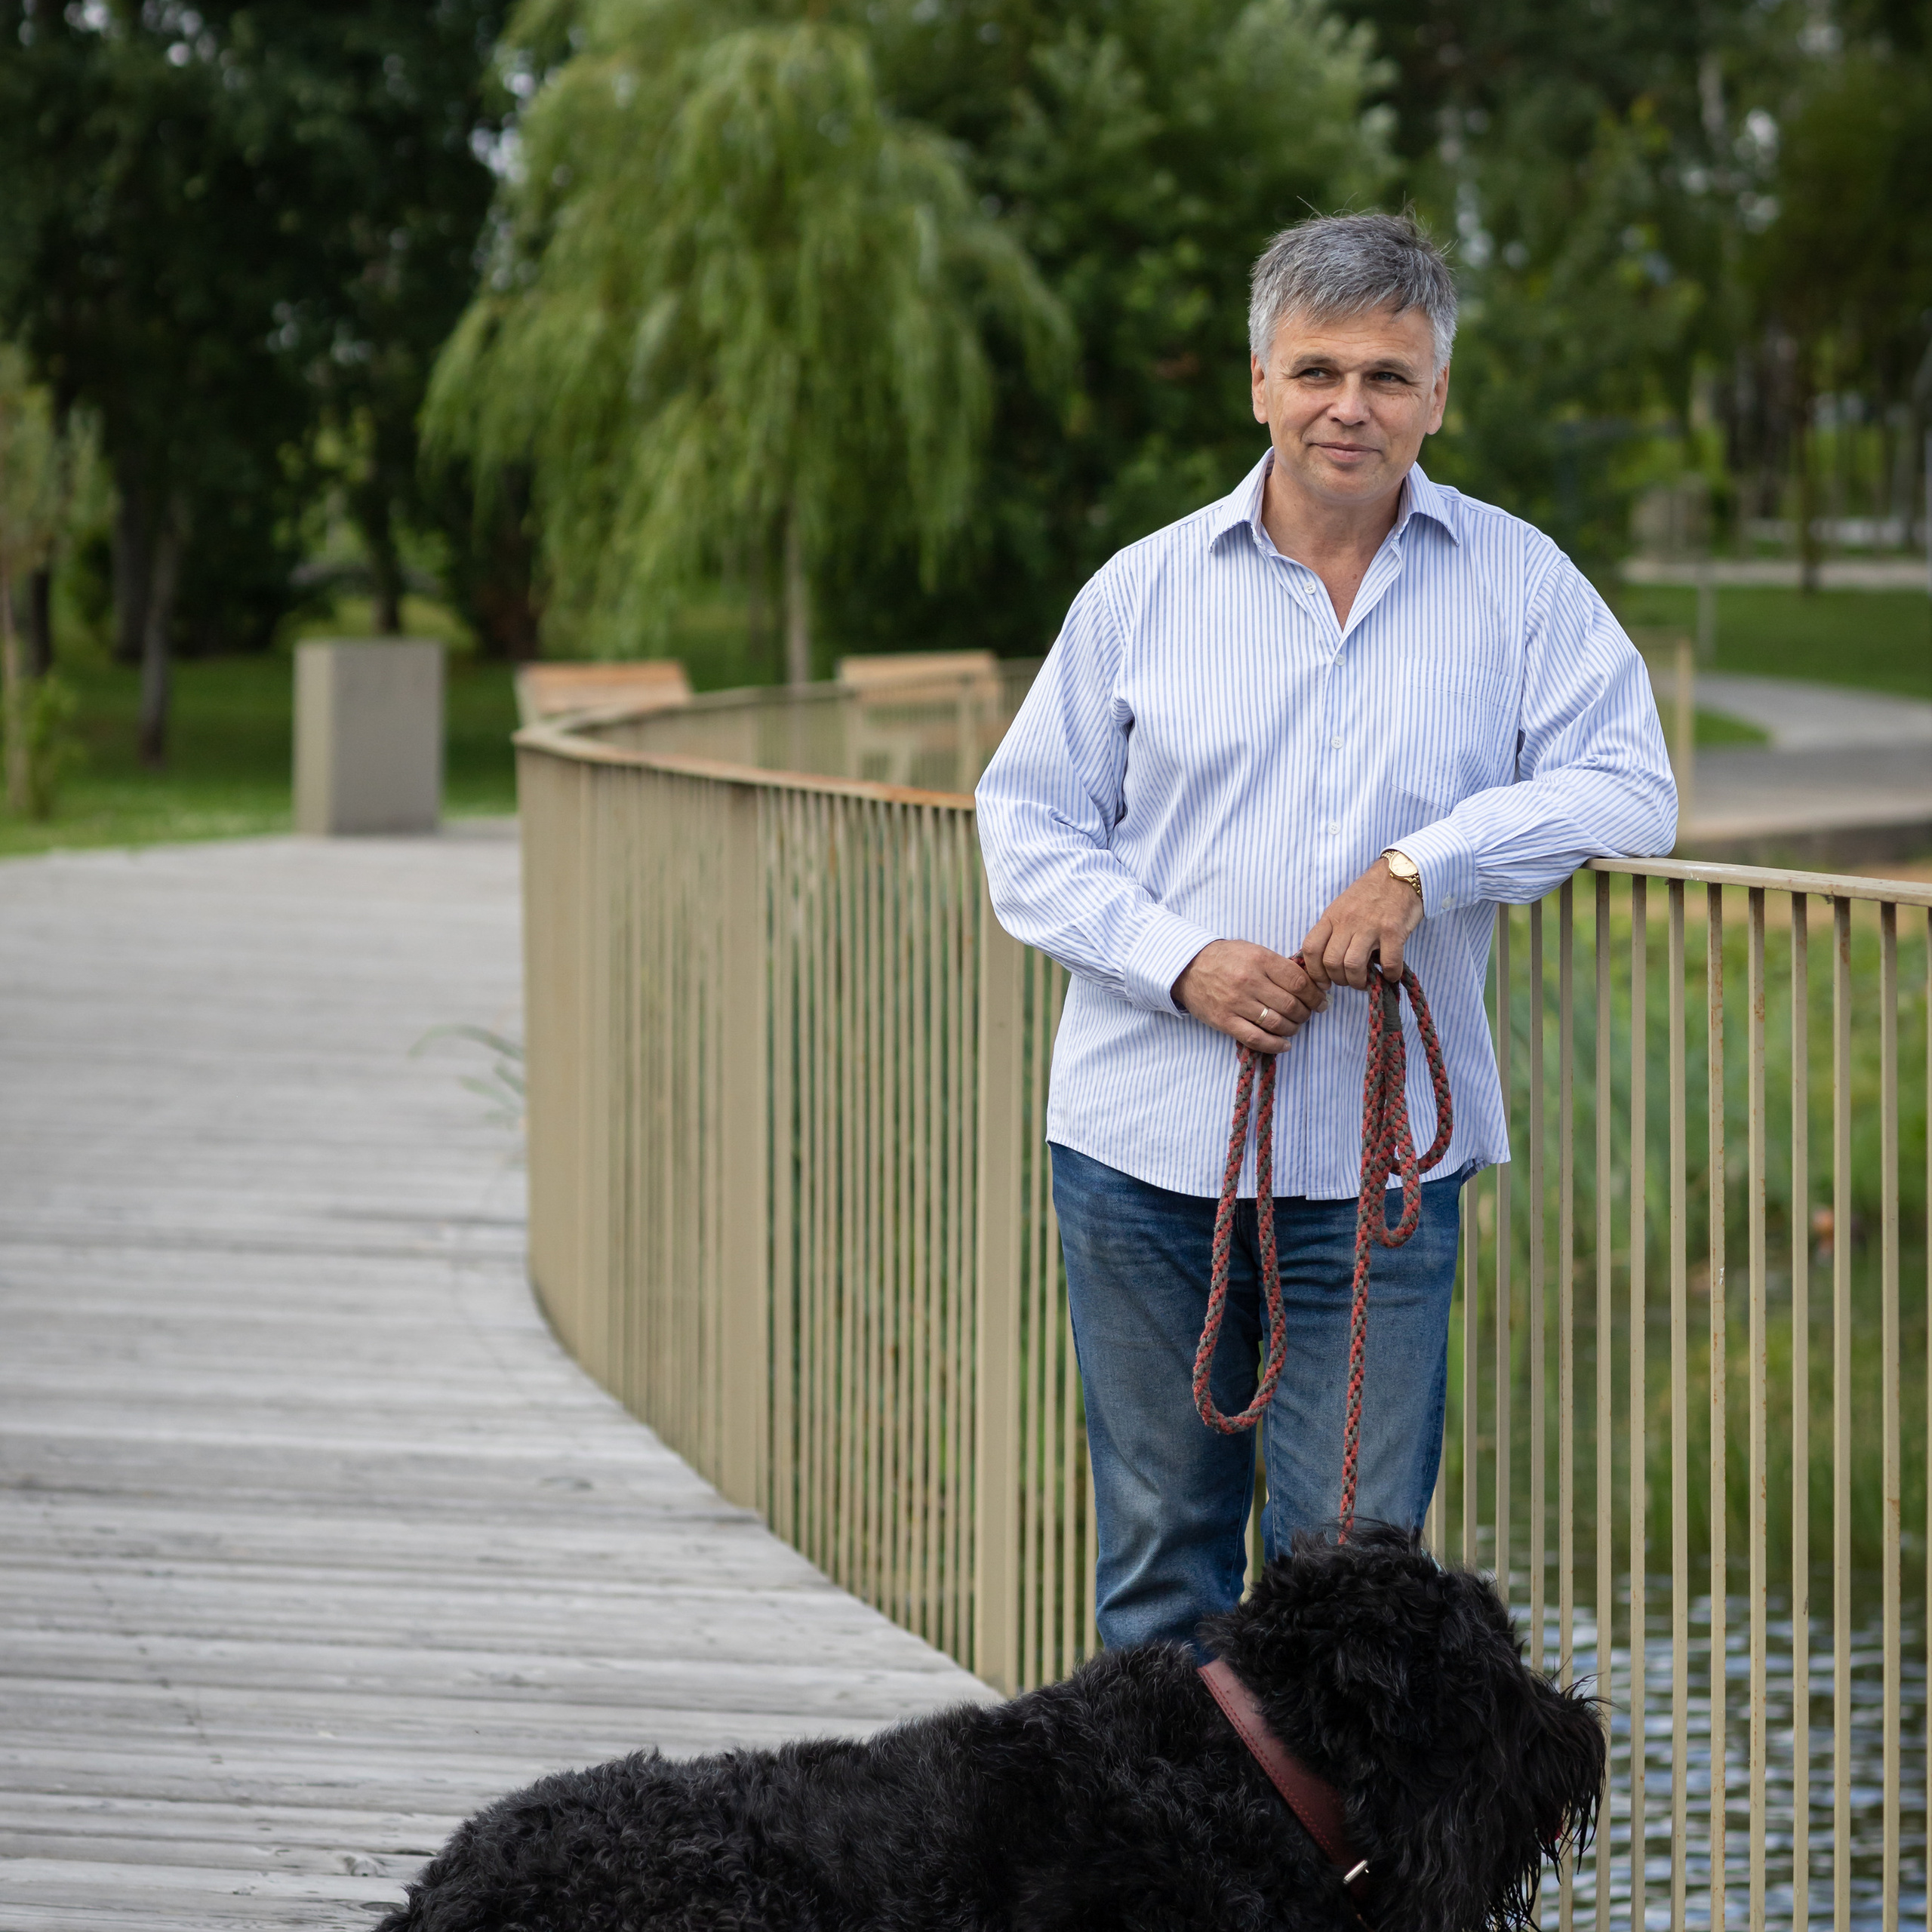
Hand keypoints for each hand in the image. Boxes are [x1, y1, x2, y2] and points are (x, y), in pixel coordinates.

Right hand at [1171, 940, 1325, 1053]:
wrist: (1188, 967)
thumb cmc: (1225, 957)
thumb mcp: (1254, 950)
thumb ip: (1279, 965)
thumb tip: (1309, 983)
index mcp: (1260, 960)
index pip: (1299, 982)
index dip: (1315, 995)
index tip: (1321, 1001)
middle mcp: (1249, 981)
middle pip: (1291, 1004)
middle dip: (1306, 1013)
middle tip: (1308, 1014)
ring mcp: (1236, 1003)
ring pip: (1277, 1023)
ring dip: (1293, 1028)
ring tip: (1294, 1026)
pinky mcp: (1225, 1021)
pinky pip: (1256, 1038)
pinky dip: (1275, 1045)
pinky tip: (1284, 1044)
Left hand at [1298, 859, 1424, 992]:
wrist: (1399, 873)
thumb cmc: (1370, 893)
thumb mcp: (1342, 906)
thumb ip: (1333, 930)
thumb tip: (1327, 961)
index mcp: (1332, 916)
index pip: (1311, 948)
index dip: (1314, 971)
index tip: (1323, 982)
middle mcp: (1347, 921)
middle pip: (1331, 961)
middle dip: (1339, 980)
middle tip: (1349, 981)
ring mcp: (1370, 926)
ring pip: (1352, 966)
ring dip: (1358, 981)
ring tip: (1366, 981)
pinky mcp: (1393, 931)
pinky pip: (1388, 962)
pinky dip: (1389, 974)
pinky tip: (1390, 974)